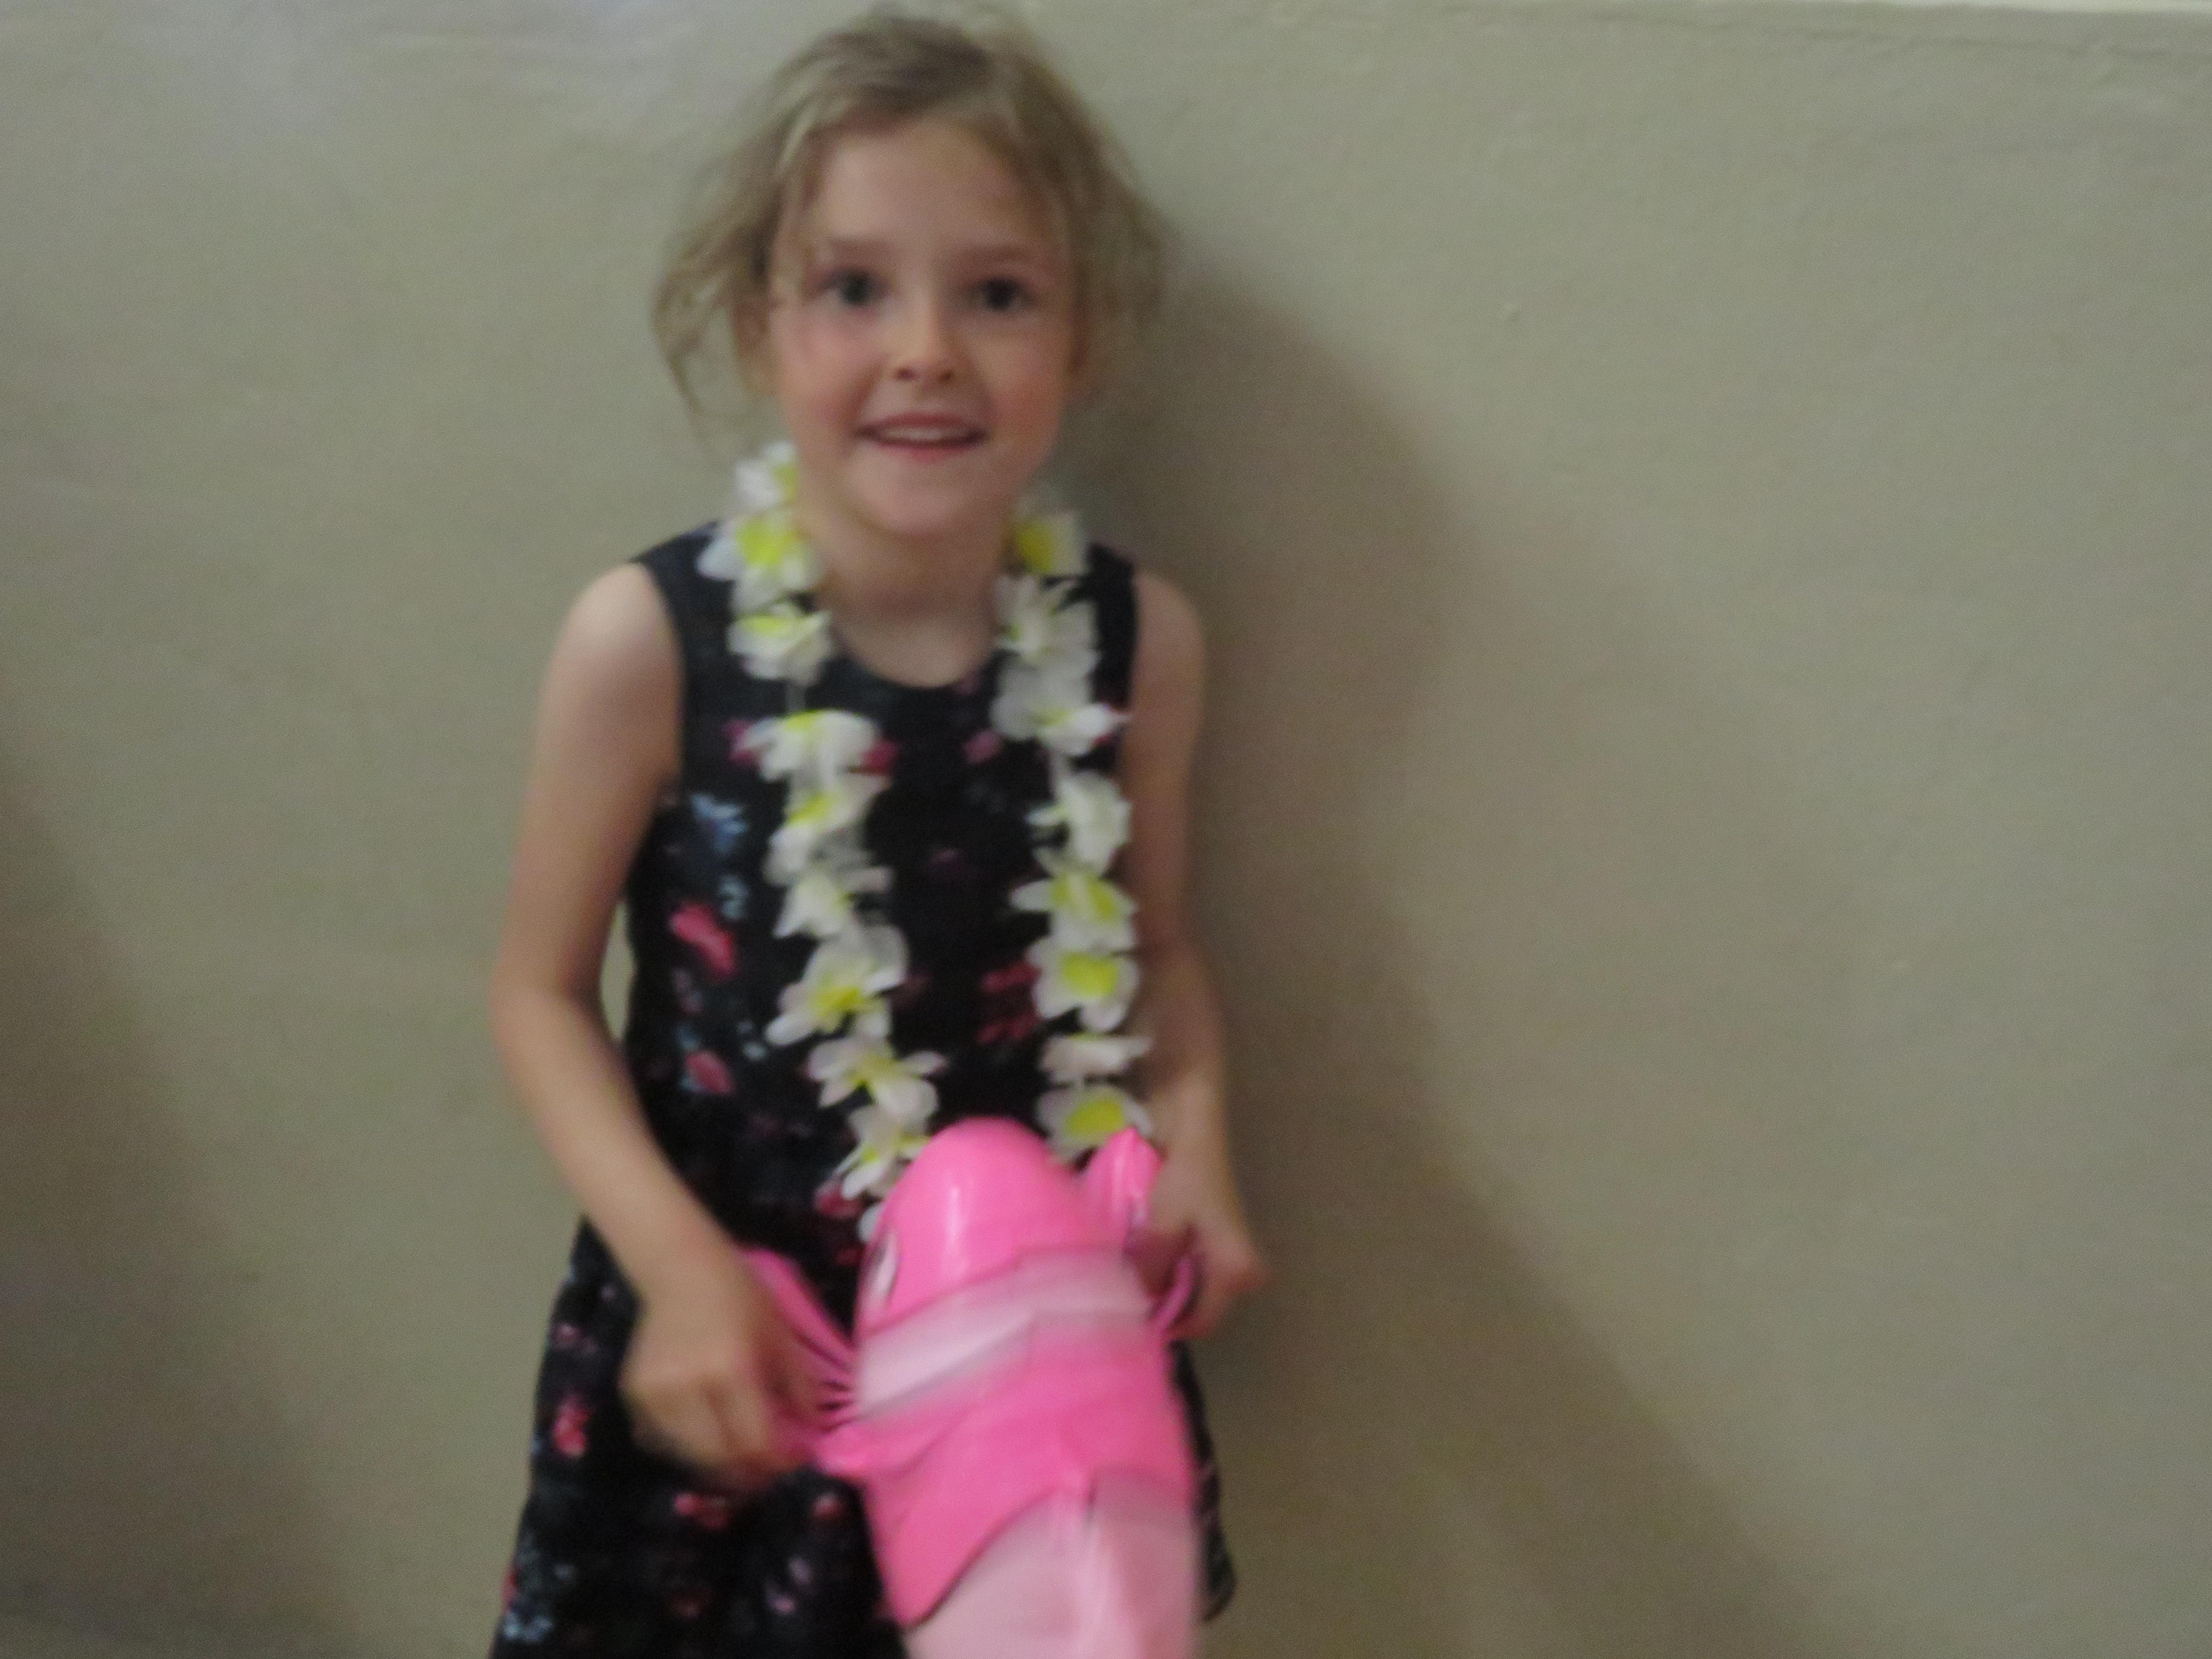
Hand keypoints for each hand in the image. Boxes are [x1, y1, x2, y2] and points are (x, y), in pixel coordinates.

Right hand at [620, 1244, 814, 1488]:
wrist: (679, 1267)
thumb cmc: (738, 1295)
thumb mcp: (780, 1335)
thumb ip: (798, 1387)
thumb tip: (812, 1434)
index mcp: (731, 1369)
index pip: (754, 1442)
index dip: (777, 1463)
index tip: (793, 1462)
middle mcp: (688, 1388)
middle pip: (719, 1459)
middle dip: (749, 1474)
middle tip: (768, 1472)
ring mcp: (655, 1394)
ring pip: (688, 1457)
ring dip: (717, 1468)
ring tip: (740, 1463)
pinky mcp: (633, 1395)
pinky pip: (659, 1442)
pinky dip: (685, 1451)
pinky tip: (705, 1440)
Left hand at [1145, 1139, 1267, 1338]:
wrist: (1196, 1132)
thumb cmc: (1185, 1177)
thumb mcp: (1162, 1226)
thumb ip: (1150, 1269)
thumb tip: (1137, 1304)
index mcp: (1236, 1269)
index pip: (1204, 1320)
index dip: (1170, 1327)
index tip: (1137, 1329)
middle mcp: (1243, 1269)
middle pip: (1201, 1307)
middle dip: (1168, 1309)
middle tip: (1131, 1307)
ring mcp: (1233, 1256)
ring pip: (1196, 1290)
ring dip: (1167, 1290)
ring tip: (1134, 1286)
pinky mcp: (1220, 1242)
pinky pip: (1195, 1272)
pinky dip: (1172, 1272)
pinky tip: (1147, 1266)